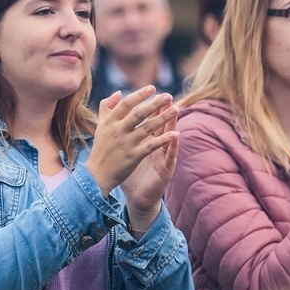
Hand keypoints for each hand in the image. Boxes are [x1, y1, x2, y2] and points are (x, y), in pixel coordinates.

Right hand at [86, 86, 178, 195]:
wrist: (97, 174)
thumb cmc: (101, 148)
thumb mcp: (101, 125)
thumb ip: (107, 107)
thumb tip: (119, 92)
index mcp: (110, 122)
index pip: (126, 104)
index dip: (139, 95)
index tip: (152, 88)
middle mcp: (118, 131)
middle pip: (139, 114)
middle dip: (155, 104)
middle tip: (169, 95)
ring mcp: (126, 143)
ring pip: (148, 127)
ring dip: (163, 118)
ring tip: (176, 109)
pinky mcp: (134, 156)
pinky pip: (152, 145)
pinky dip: (164, 139)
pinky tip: (175, 134)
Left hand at [120, 108, 178, 234]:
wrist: (138, 198)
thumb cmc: (132, 173)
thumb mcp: (125, 150)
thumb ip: (120, 132)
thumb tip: (113, 117)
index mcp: (146, 141)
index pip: (149, 120)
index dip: (149, 106)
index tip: (149, 91)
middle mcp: (156, 147)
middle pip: (161, 125)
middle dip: (163, 110)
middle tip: (167, 96)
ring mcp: (162, 158)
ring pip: (169, 138)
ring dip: (172, 124)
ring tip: (175, 110)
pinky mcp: (166, 170)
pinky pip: (170, 156)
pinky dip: (173, 146)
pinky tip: (176, 135)